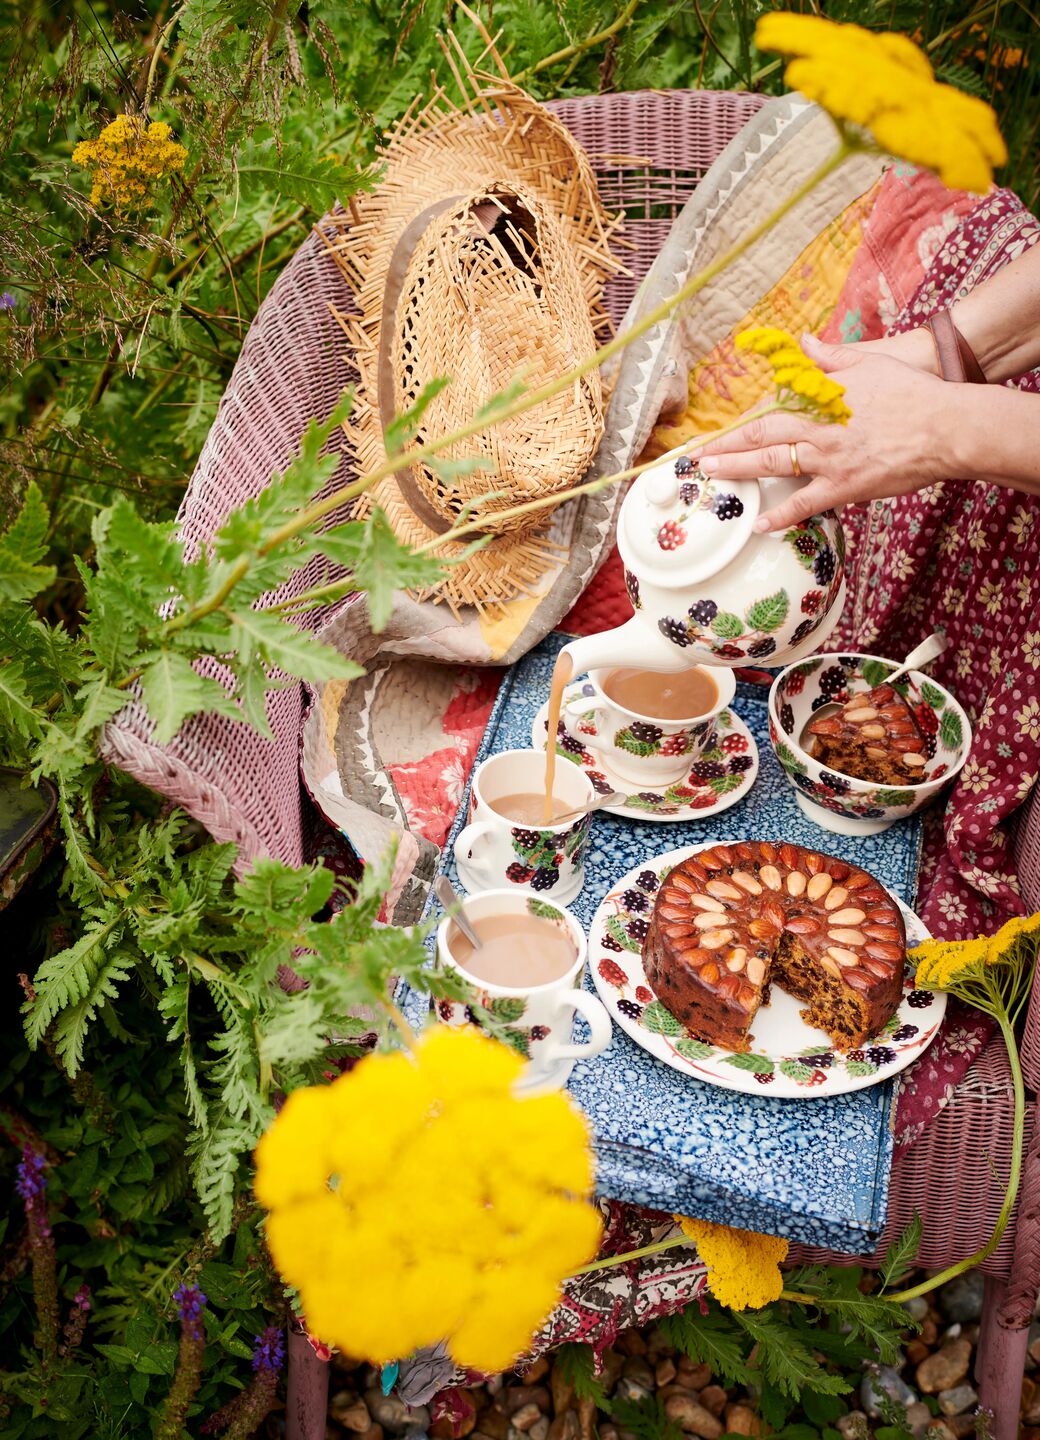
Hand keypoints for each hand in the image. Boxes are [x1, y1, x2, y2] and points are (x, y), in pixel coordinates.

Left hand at [691, 335, 954, 530]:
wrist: (945, 427)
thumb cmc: (911, 393)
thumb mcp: (869, 363)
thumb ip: (830, 356)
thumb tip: (803, 341)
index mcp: (821, 398)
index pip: (772, 407)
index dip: (743, 419)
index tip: (720, 427)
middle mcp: (818, 428)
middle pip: (761, 434)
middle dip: (726, 445)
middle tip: (697, 456)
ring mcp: (828, 458)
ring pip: (772, 463)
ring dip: (737, 470)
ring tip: (710, 476)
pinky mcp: (844, 485)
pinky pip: (804, 504)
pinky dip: (780, 516)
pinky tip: (757, 525)